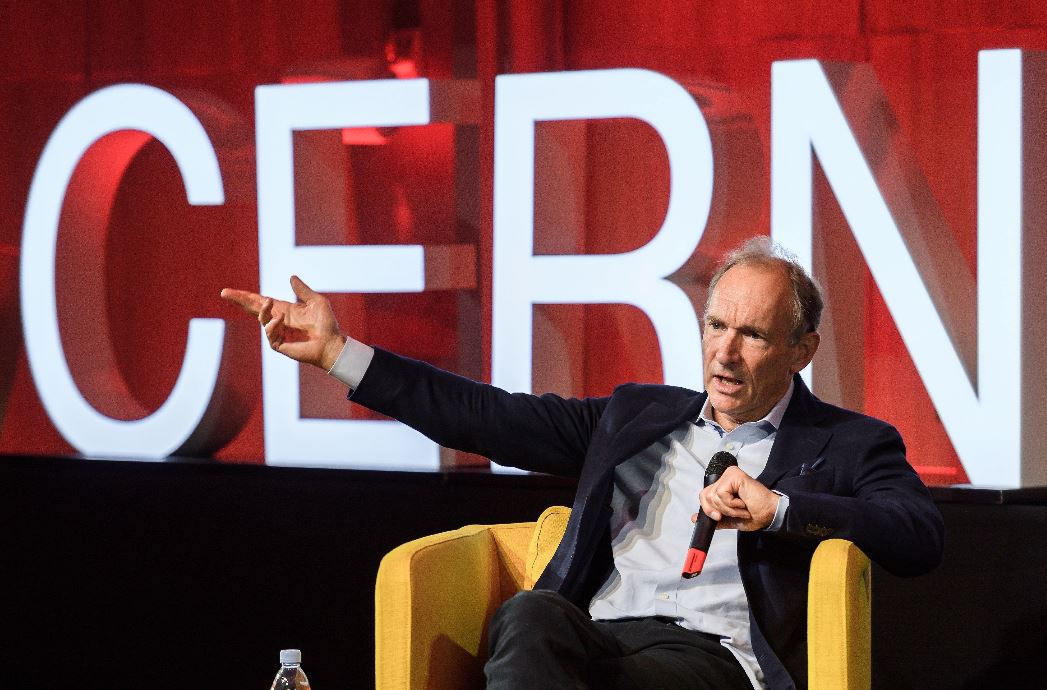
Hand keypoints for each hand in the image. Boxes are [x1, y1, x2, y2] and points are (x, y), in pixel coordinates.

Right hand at [220, 276, 346, 369]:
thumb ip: (303, 290)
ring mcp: (278, 333)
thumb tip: (291, 277)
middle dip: (240, 301)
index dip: (246, 296)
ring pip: (261, 320)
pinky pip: (270, 334)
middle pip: (254, 309)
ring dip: (262, 310)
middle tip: (224, 293)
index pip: (261, 301)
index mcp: (284, 310)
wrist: (331, 343)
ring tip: (268, 302)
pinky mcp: (280, 344)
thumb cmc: (327, 324)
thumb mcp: (316, 302)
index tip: (229, 291)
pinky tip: (280, 318)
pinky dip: (273, 324)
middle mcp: (278, 321)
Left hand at [695, 465, 778, 530]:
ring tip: (742, 506)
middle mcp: (724, 478)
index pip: (704, 495)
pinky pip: (722, 494)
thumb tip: (694, 518)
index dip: (708, 509)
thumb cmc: (755, 514)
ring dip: (729, 508)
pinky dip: (732, 503)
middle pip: (706, 496)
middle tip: (736, 511)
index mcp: (723, 486)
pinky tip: (743, 501)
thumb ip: (714, 518)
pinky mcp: (734, 475)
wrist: (769, 514)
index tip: (718, 517)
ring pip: (714, 496)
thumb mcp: (729, 519)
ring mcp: (729, 475)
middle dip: (720, 510)